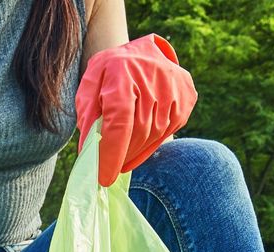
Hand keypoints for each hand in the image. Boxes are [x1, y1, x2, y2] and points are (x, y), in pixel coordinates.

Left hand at [76, 34, 197, 186]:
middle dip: (122, 155)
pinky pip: (170, 129)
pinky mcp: (186, 95)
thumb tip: (88, 152)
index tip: (104, 178)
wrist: (139, 52)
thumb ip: (87, 118)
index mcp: (121, 73)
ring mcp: (174, 85)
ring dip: (136, 151)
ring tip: (122, 155)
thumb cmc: (107, 75)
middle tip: (109, 168)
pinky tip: (140, 142)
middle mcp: (152, 76)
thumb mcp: (88, 89)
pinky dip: (152, 143)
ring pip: (155, 134)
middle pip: (138, 131)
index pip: (120, 122)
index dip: (112, 153)